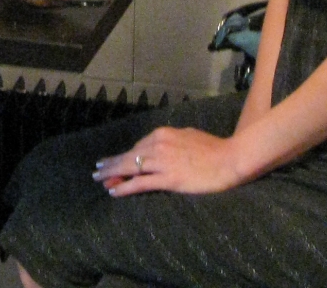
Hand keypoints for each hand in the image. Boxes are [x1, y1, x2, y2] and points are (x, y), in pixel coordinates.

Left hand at [93, 126, 246, 196]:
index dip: (124, 156)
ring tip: (100, 180)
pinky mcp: (168, 179)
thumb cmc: (214, 148)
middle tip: (97, 170)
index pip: (138, 147)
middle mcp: (159, 145)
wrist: (230, 159)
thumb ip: (173, 139)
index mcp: (163, 134)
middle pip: (129, 156)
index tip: (113, 162)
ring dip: (112, 175)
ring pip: (130, 168)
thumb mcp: (189, 135)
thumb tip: (162, 143)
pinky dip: (125, 187)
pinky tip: (114, 191)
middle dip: (111, 164)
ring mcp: (162, 162)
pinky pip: (140, 183)